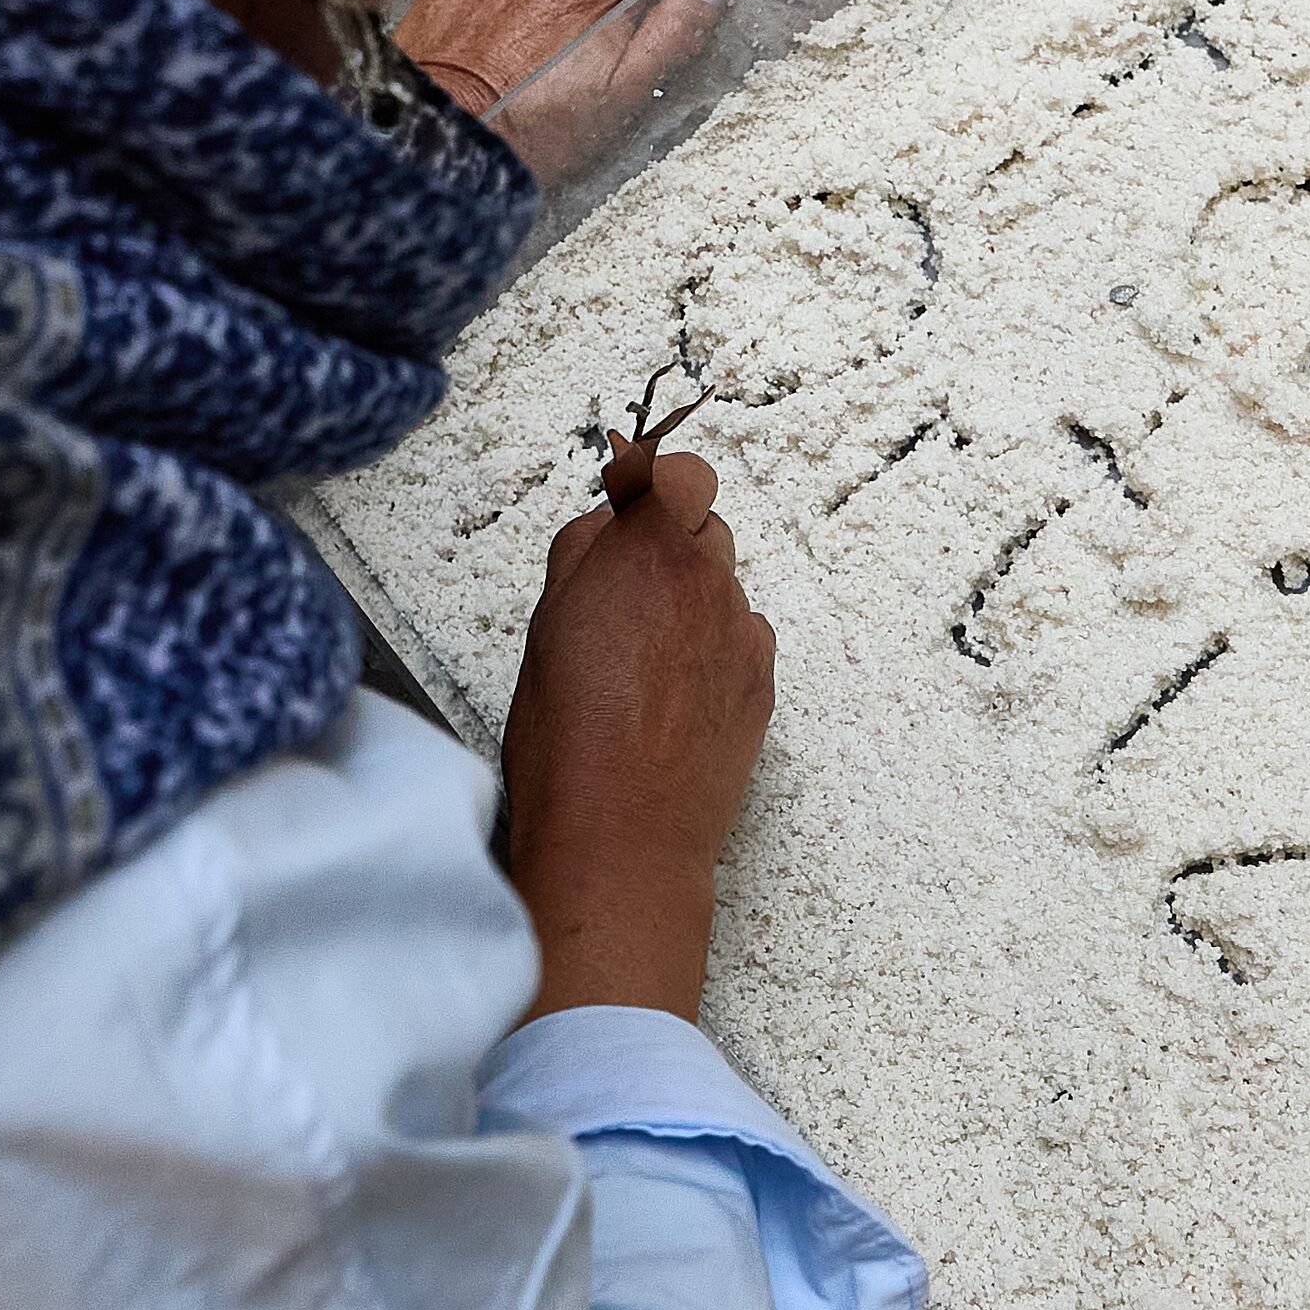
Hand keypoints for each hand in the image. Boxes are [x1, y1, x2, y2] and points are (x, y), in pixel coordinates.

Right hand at [492, 451, 776, 1021]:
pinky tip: (671, 697)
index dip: (647, 482)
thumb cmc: (569, 742)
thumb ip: (584, 553)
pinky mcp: (762, 681)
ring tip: (642, 662)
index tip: (627, 494)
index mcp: (649, 551)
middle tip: (621, 597)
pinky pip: (739, 638)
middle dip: (667, 547)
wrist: (622, 837)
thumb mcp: (547, 624)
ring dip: (690, 602)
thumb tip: (609, 520)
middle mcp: (709, 581)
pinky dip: (712, 651)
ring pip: (720, 586)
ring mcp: (743, 632)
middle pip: (700, 527)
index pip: (671, 472)